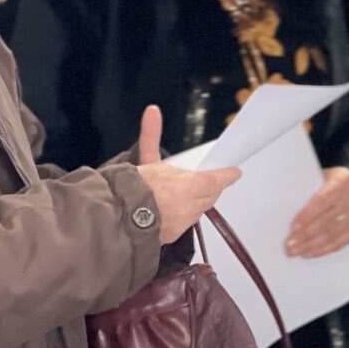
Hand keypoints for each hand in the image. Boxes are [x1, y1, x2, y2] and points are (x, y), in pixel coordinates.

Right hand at [132, 104, 240, 242]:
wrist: (113, 222)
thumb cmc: (129, 190)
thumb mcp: (144, 161)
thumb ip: (151, 140)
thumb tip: (152, 110)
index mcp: (186, 188)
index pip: (215, 180)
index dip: (226, 176)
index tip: (235, 172)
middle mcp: (187, 208)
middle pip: (209, 196)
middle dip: (210, 188)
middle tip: (207, 181)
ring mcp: (180, 225)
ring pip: (197, 210)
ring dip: (195, 202)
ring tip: (180, 194)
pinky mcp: (170, 237)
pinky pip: (183, 223)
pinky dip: (181, 215)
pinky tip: (169, 209)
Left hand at [285, 166, 348, 257]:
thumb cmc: (330, 181)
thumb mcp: (320, 177)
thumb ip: (308, 190)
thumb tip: (285, 209)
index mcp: (342, 182)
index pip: (322, 201)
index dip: (307, 215)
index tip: (293, 228)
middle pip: (326, 221)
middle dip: (305, 235)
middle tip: (289, 244)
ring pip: (331, 235)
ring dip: (310, 246)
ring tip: (295, 251)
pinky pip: (339, 243)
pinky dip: (322, 250)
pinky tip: (309, 253)